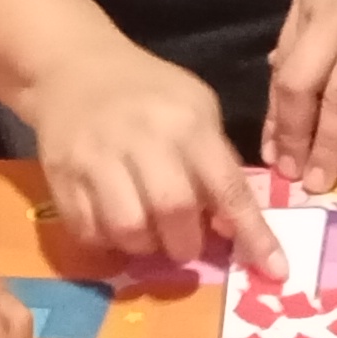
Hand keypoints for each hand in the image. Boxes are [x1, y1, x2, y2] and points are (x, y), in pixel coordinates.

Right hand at [20, 41, 285, 275]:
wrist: (74, 66)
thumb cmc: (148, 92)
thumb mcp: (197, 107)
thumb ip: (217, 161)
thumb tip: (231, 226)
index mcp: (186, 123)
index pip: (227, 187)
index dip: (252, 234)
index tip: (274, 271)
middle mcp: (142, 139)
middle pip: (173, 211)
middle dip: (187, 243)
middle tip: (185, 243)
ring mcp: (96, 157)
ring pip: (127, 227)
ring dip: (145, 246)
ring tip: (148, 234)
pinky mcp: (61, 175)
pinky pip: (88, 230)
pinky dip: (107, 242)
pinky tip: (115, 226)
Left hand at [264, 0, 336, 191]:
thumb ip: (307, 17)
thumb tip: (282, 65)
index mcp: (312, 0)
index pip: (284, 67)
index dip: (275, 114)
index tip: (272, 151)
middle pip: (303, 88)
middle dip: (293, 137)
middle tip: (291, 176)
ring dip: (330, 146)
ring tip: (323, 181)